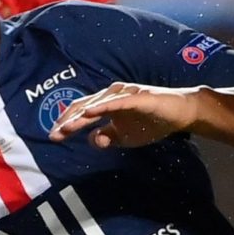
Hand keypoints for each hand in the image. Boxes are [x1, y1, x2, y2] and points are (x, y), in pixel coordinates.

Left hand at [47, 81, 202, 148]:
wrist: (180, 113)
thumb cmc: (151, 122)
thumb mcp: (124, 137)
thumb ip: (106, 138)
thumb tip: (91, 140)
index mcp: (107, 104)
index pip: (81, 112)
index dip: (66, 123)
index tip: (53, 136)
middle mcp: (112, 95)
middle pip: (84, 106)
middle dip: (68, 121)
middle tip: (54, 135)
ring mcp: (125, 94)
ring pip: (97, 104)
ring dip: (80, 116)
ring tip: (67, 127)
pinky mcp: (138, 97)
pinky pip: (118, 103)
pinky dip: (103, 107)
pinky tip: (90, 113)